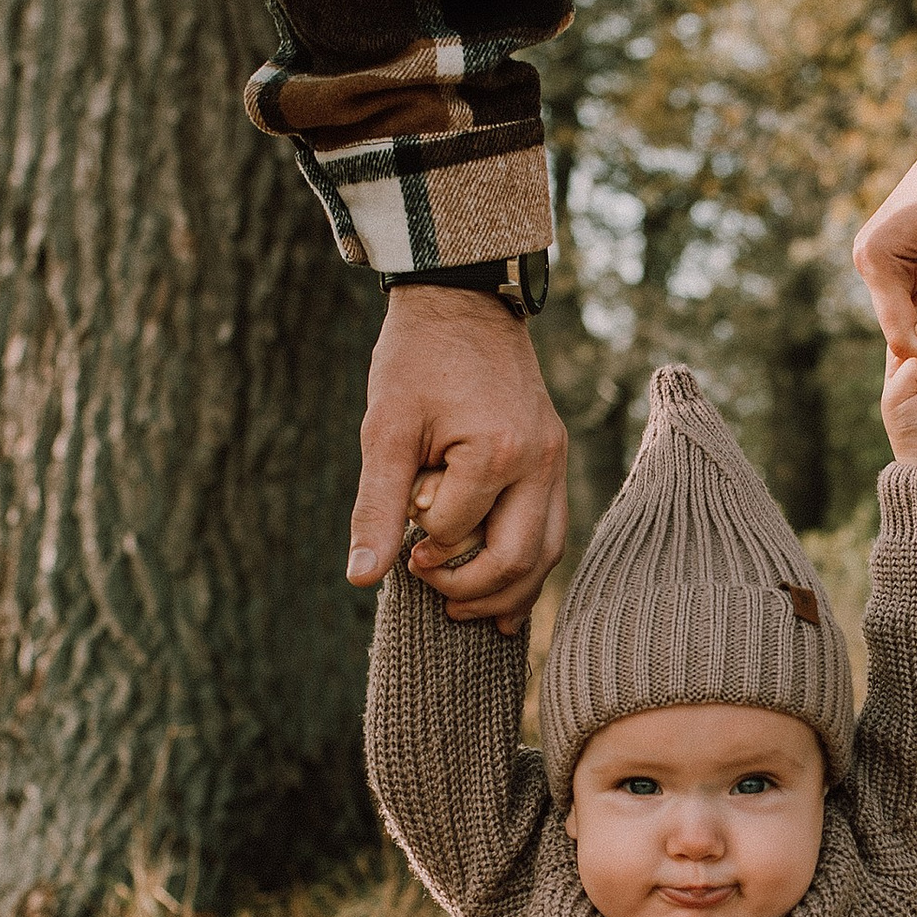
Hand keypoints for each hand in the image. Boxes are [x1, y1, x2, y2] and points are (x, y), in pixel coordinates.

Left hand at [346, 284, 566, 634]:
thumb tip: (361, 578)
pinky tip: (504, 595)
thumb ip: (376, 507)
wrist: (461, 302)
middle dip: (470, 592)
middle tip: (429, 591)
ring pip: (548, 554)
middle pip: (518, 560)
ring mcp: (555, 460)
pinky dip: (530, 567)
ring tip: (466, 614)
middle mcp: (539, 460)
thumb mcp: (386, 430)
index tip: (402, 544)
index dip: (421, 549)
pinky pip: (553, 529)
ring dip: (509, 592)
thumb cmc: (417, 361)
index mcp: (496, 452)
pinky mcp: (555, 457)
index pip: (454, 533)